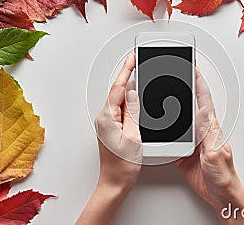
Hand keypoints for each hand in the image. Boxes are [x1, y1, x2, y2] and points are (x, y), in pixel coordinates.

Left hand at [76, 53, 141, 224]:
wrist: (114, 184)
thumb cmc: (122, 167)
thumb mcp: (133, 136)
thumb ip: (133, 112)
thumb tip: (132, 92)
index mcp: (107, 118)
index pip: (118, 88)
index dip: (126, 71)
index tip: (132, 58)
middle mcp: (104, 119)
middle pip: (117, 91)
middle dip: (127, 75)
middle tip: (137, 62)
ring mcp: (106, 124)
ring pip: (119, 100)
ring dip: (128, 88)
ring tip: (139, 76)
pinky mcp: (110, 128)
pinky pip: (120, 109)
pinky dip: (128, 101)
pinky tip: (136, 99)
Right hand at [176, 70, 243, 224]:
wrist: (220, 194)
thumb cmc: (224, 176)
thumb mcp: (216, 153)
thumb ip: (209, 135)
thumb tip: (204, 114)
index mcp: (210, 129)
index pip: (204, 101)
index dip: (199, 84)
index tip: (194, 70)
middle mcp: (201, 132)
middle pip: (190, 106)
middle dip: (183, 89)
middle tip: (177, 75)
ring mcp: (191, 142)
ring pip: (179, 121)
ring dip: (172, 108)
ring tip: (163, 94)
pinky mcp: (183, 153)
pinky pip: (171, 139)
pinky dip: (165, 132)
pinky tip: (160, 127)